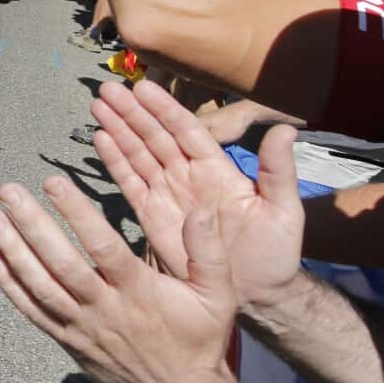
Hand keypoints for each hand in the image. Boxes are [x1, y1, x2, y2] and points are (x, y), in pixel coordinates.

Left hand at [0, 176, 240, 382]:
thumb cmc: (198, 340)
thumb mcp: (217, 296)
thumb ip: (208, 251)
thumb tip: (201, 209)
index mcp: (139, 291)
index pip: (102, 246)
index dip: (76, 213)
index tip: (53, 183)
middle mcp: (105, 308)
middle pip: (61, 263)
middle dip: (31, 225)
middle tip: (8, 192)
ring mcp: (82, 326)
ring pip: (40, 286)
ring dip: (12, 250)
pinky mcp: (67, 339)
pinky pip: (32, 310)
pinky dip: (8, 282)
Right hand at [91, 80, 304, 310]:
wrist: (256, 294)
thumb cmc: (275, 253)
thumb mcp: (283, 211)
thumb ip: (278, 171)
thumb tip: (286, 131)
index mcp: (216, 169)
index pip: (186, 131)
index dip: (164, 109)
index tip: (142, 88)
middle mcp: (187, 175)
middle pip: (155, 136)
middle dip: (131, 112)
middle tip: (107, 88)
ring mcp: (167, 194)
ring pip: (138, 154)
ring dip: (118, 130)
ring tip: (97, 106)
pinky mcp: (151, 216)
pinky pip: (129, 183)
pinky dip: (114, 162)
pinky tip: (100, 140)